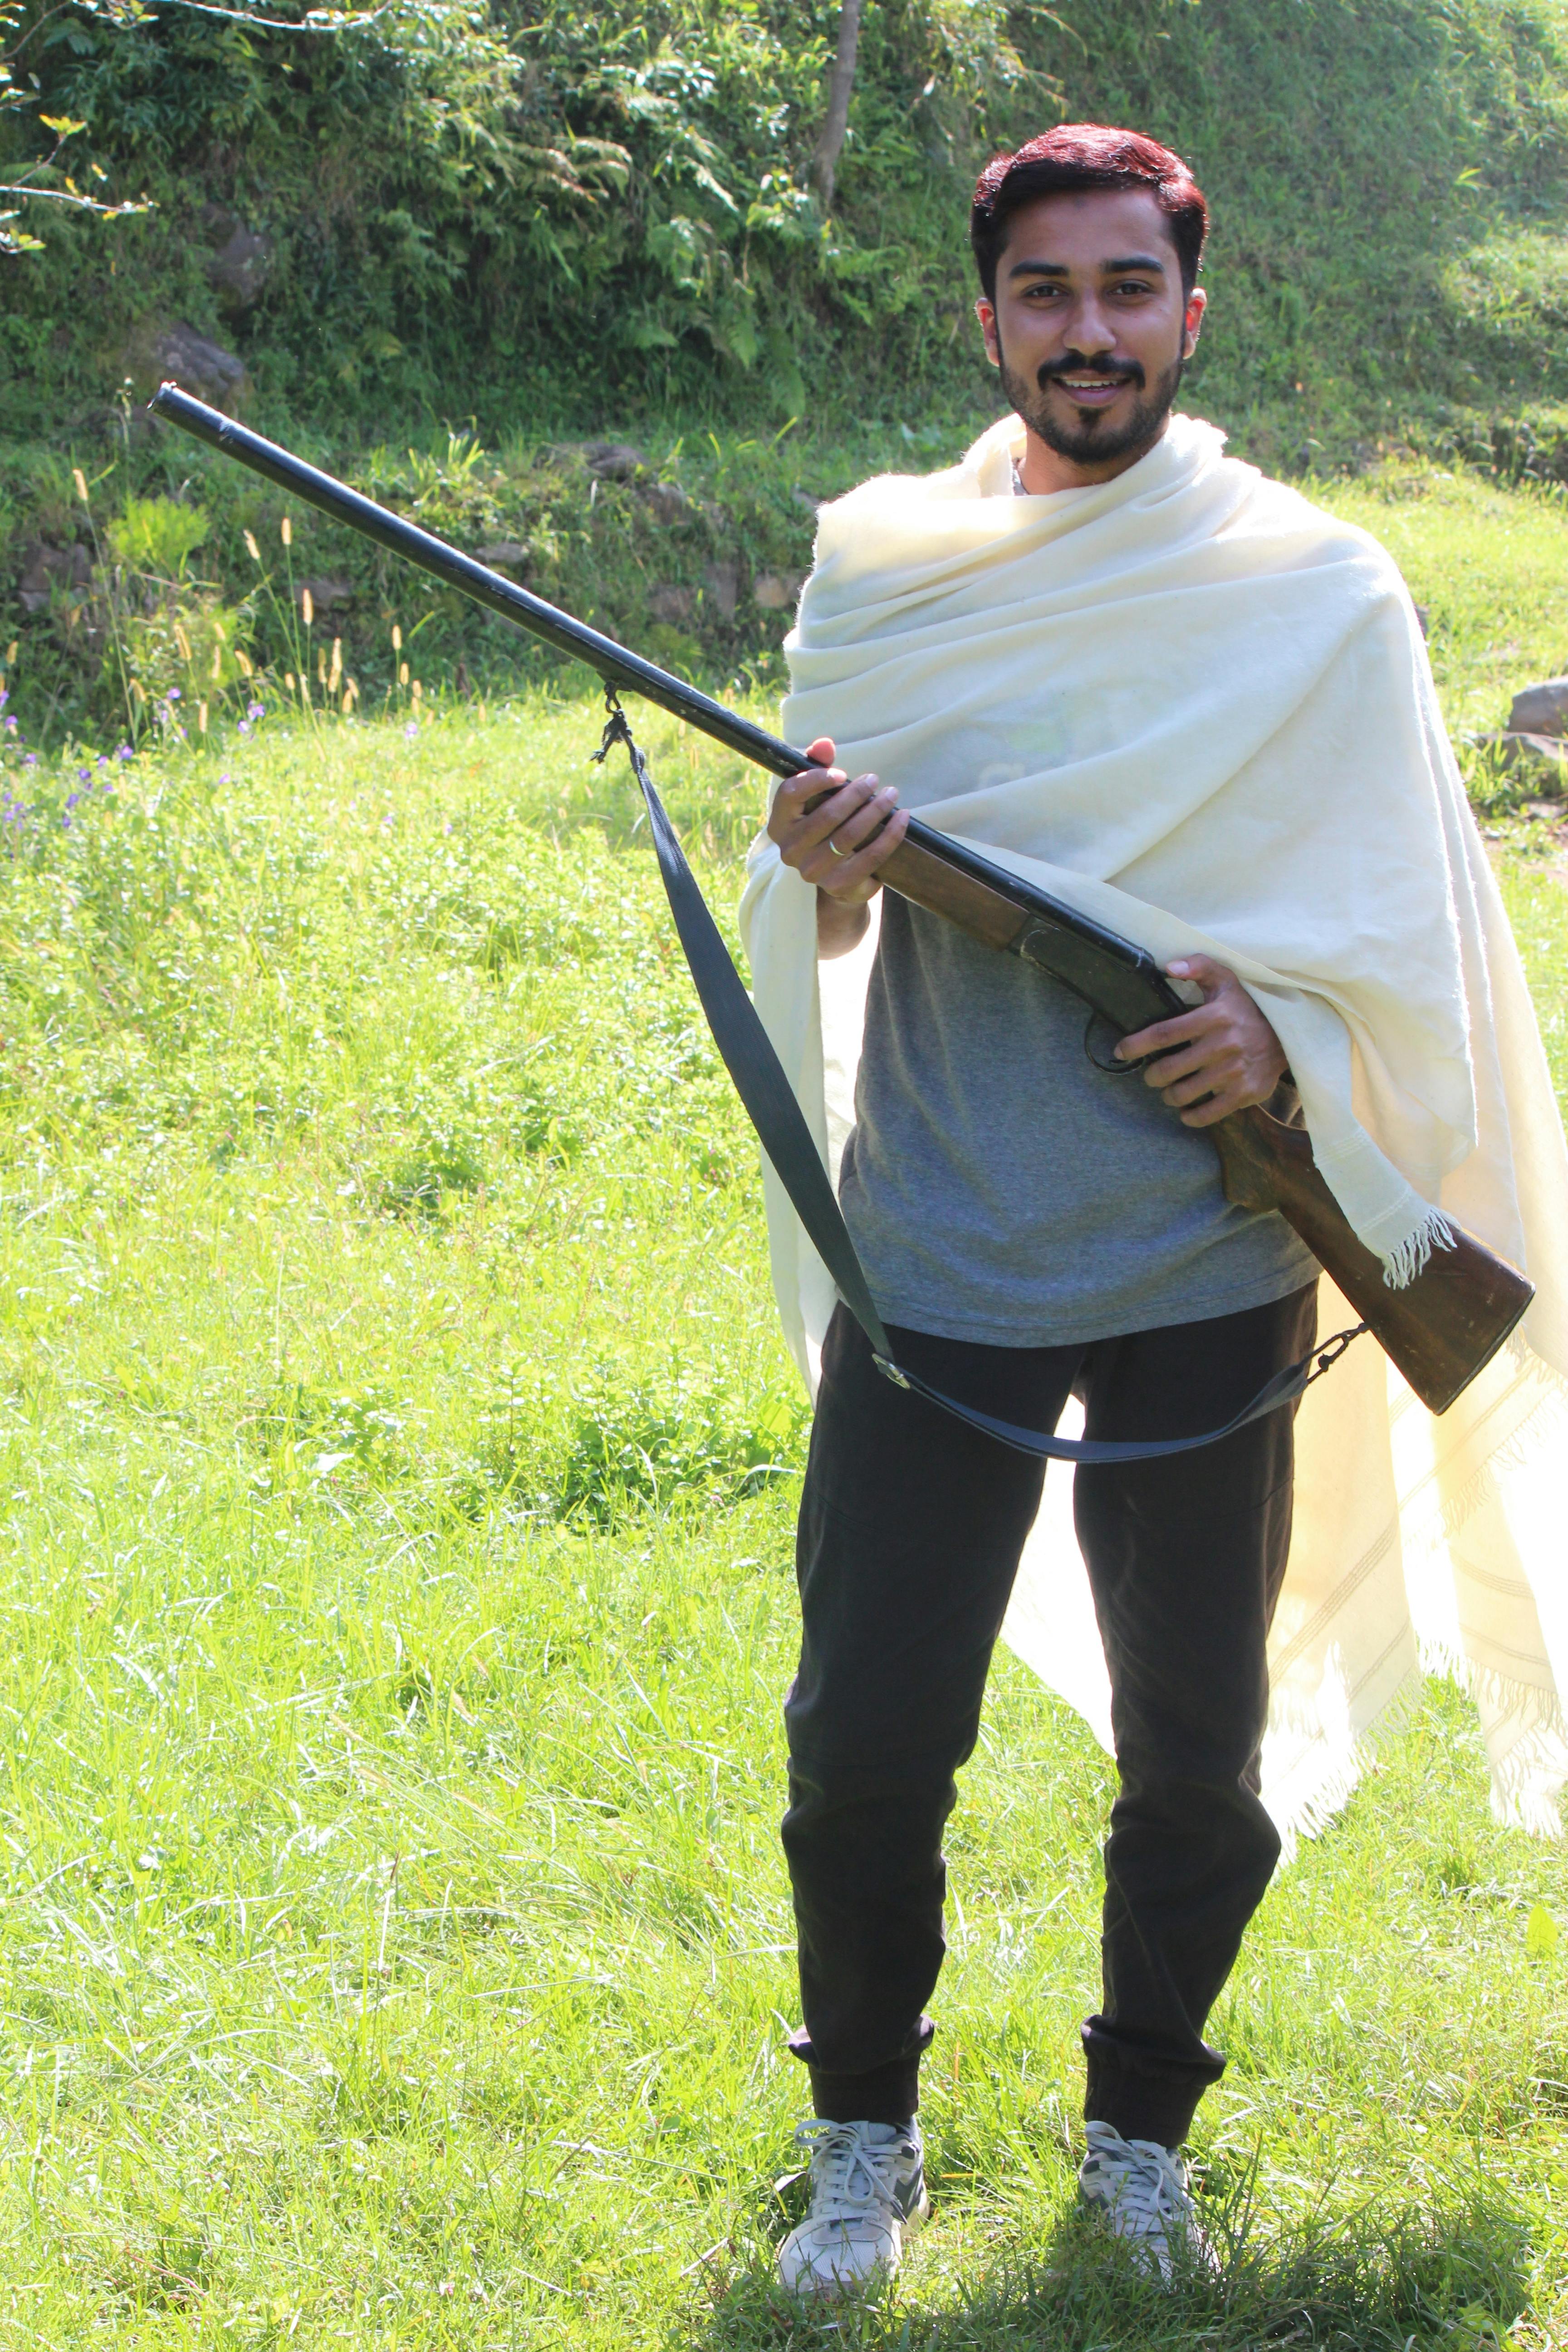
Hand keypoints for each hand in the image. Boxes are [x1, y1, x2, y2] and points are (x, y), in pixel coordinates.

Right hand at [767, 737, 909, 906]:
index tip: (841, 773)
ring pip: (850, 835)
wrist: (837, 877)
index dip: (816, 779)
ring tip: (891, 795)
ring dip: (876, 810)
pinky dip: (891, 835)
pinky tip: (902, 818)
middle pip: (827, 815)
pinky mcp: (839, 885)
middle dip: (856, 794)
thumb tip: (825, 744)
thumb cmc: (826, 827)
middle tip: (874, 779)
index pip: (790, 794)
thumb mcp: (816, 797)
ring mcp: (813, 872)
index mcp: (779, 825)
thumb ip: (817, 766)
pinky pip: (872, 856)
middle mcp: (790, 851)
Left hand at [1115, 954, 1287, 1127]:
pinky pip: (1207, 1113)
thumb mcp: (1226, 980)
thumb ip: (1198, 966)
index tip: (1121, 1051)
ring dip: (1169, 1096)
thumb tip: (1169, 967)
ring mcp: (1234, 1071)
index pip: (1163, 1033)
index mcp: (1214, 1017)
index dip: (1136, 1045)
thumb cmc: (1247, 1008)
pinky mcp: (1245, 1093)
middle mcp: (1223, 1045)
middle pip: (1168, 1069)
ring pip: (1183, 1093)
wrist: (1288, 1036)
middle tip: (1151, 1075)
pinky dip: (1191, 1116)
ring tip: (1169, 1091)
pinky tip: (1186, 1111)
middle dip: (1151, 1076)